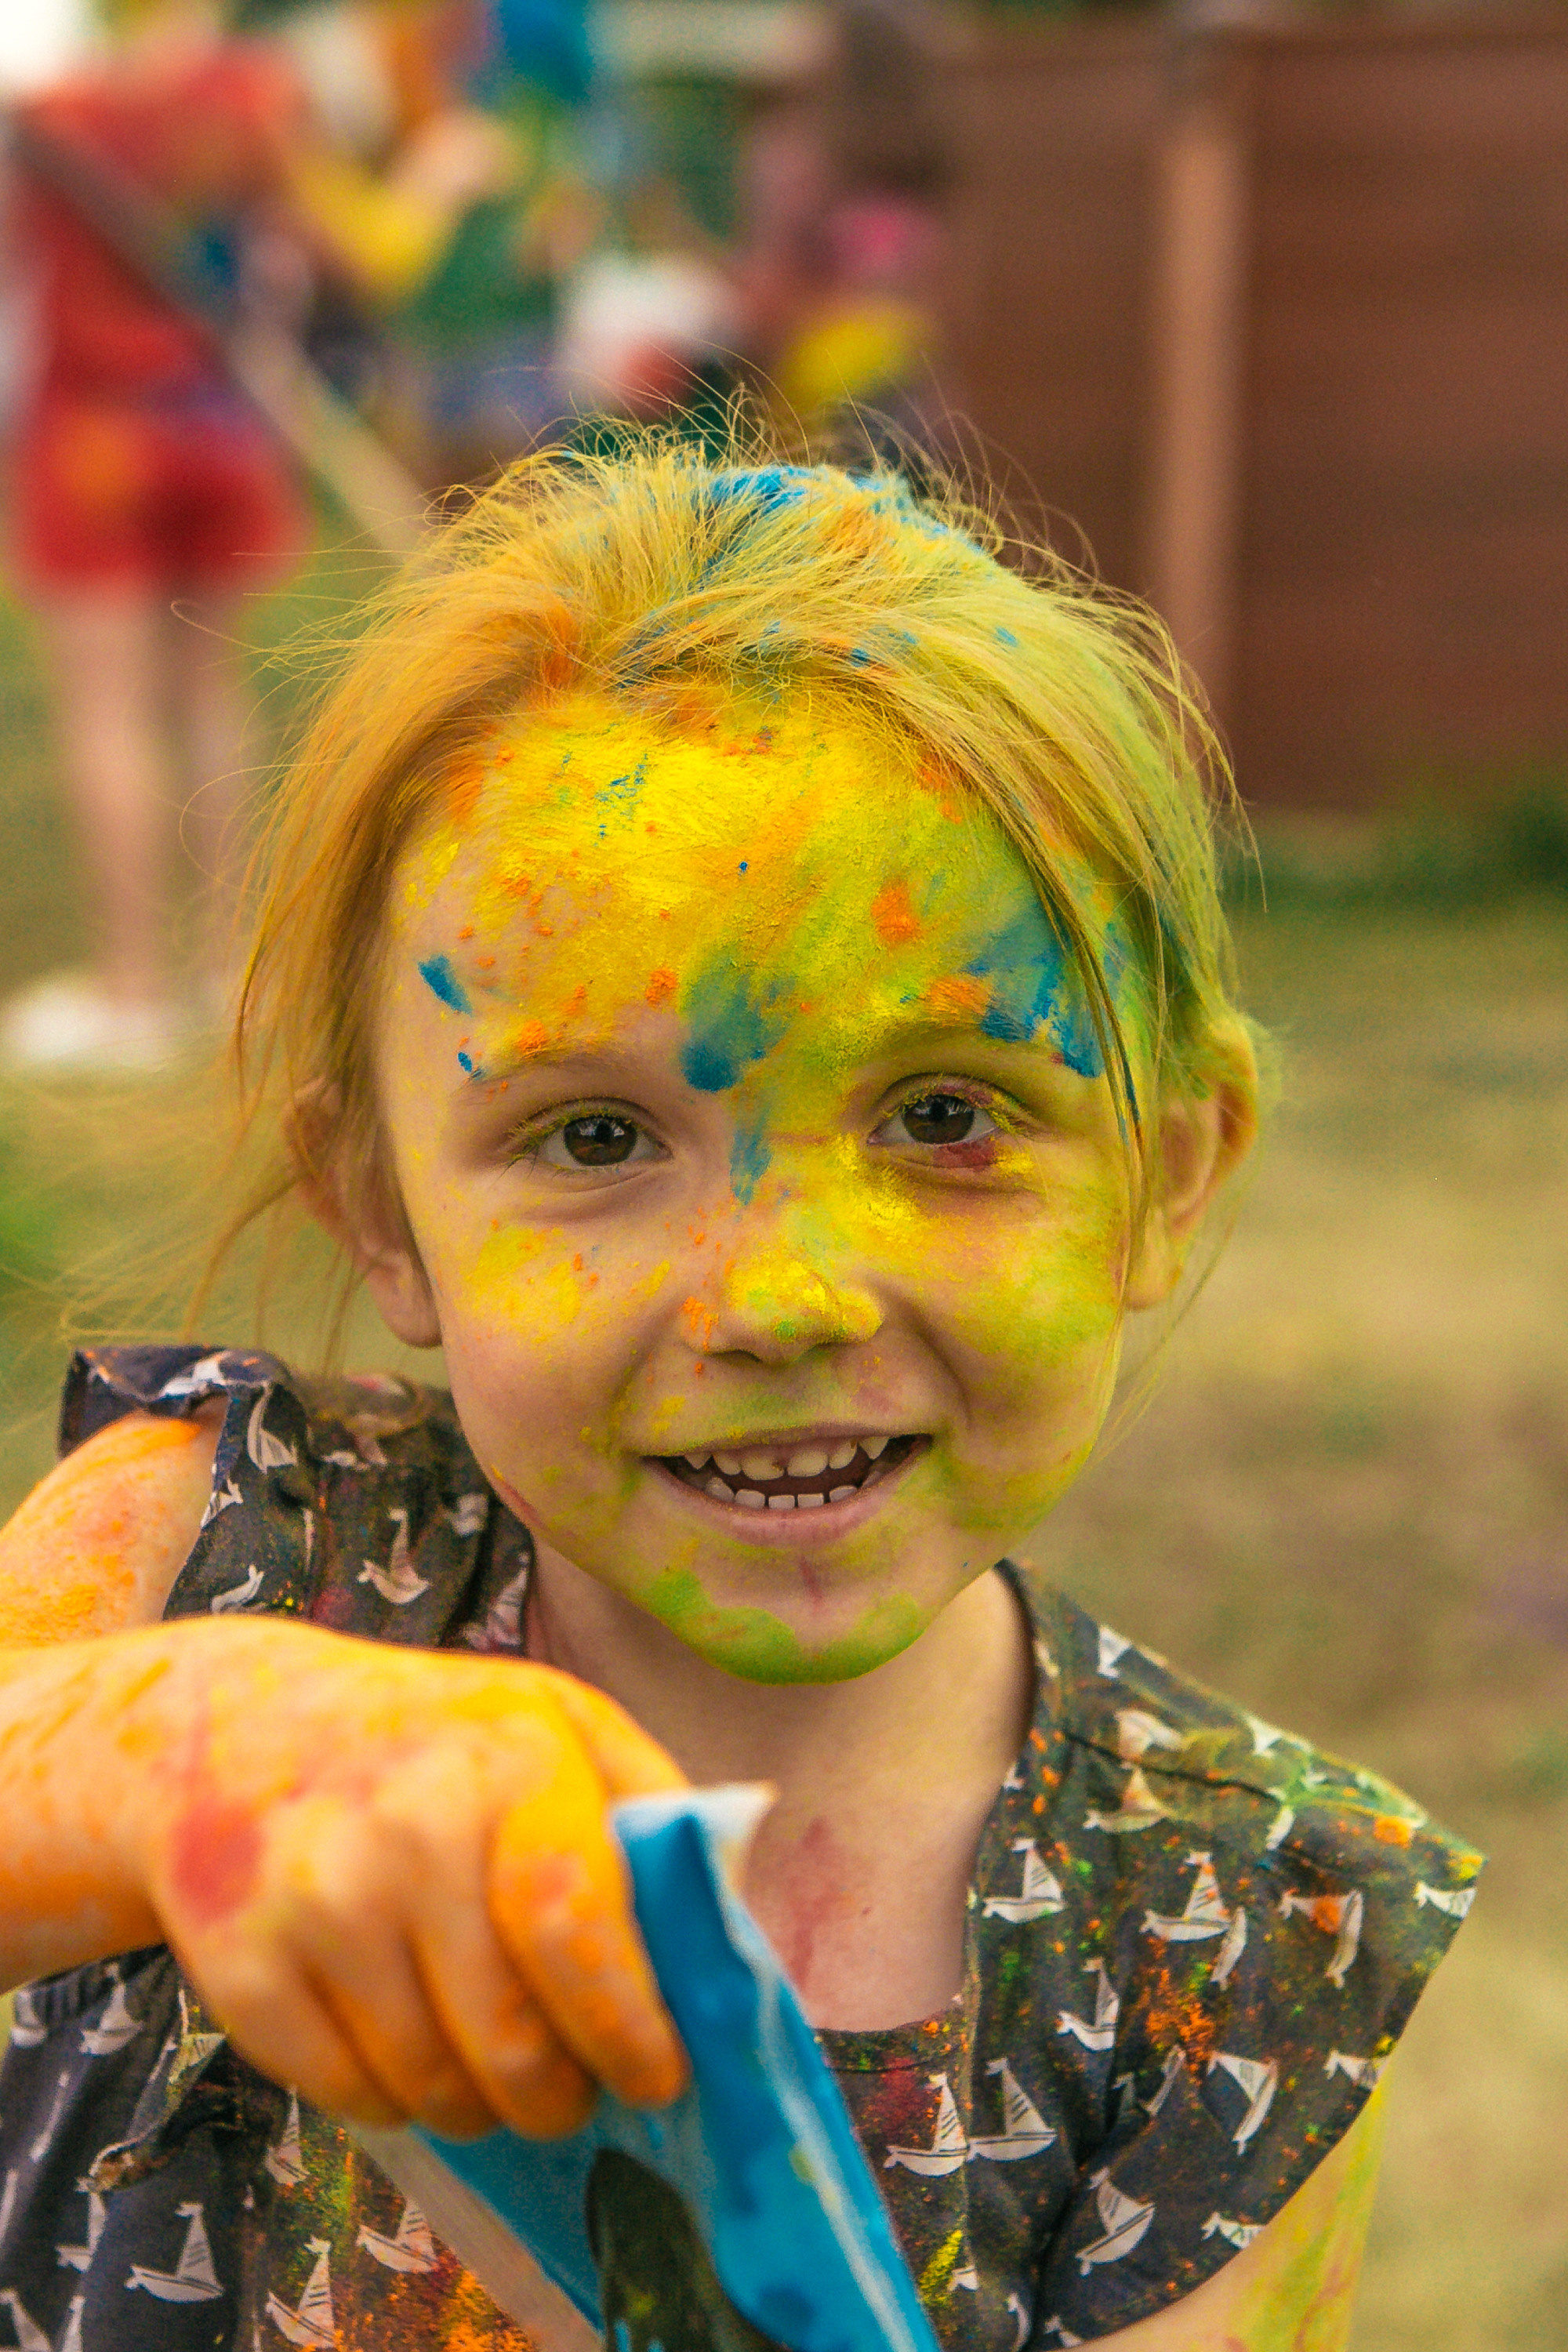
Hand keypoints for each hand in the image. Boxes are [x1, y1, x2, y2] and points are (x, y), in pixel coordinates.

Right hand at [122, 1620, 686, 2140]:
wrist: (228, 1721)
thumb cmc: (433, 1737)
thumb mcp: (556, 1722)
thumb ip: (649, 1816)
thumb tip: (721, 1942)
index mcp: (512, 1761)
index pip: (578, 1931)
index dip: (626, 2030)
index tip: (657, 2080)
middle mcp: (411, 1828)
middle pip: (511, 2041)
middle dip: (558, 2097)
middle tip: (569, 2093)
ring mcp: (316, 1897)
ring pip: (431, 2085)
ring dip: (477, 2104)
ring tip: (486, 2062)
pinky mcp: (239, 1964)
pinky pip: (348, 2096)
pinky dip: (390, 2099)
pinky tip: (399, 2041)